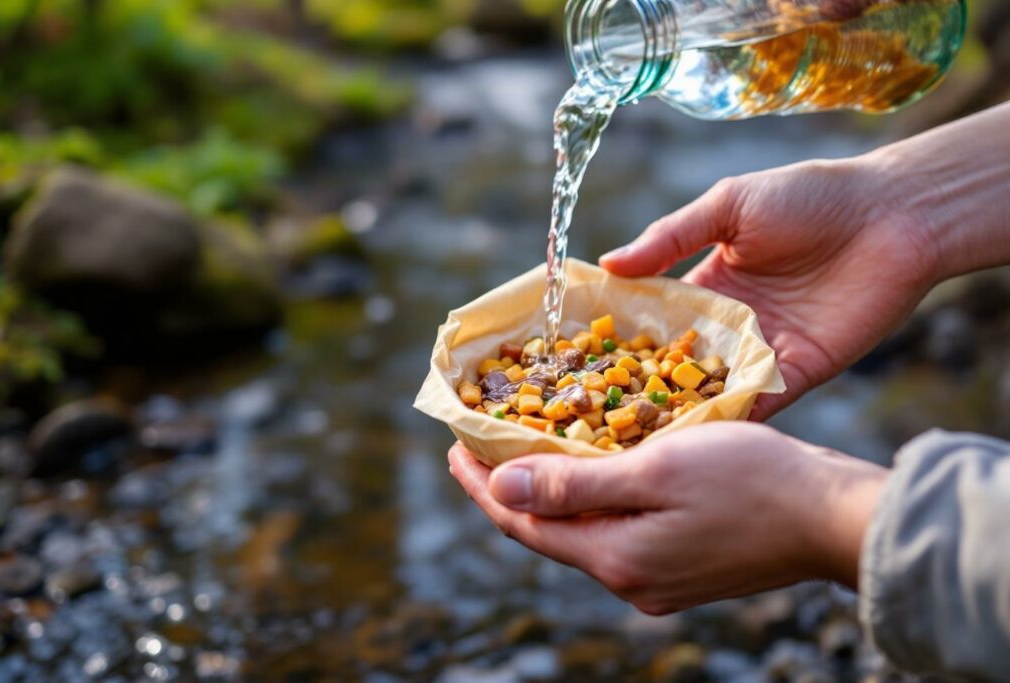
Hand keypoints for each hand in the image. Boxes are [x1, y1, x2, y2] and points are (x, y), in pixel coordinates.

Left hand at [448, 422, 887, 614]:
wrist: (832, 518)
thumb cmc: (750, 480)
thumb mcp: (655, 470)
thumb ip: (575, 486)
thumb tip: (502, 488)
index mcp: (616, 559)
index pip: (523, 524)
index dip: (483, 486)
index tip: (454, 447)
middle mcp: (629, 580)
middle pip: (547, 532)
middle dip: (509, 489)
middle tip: (480, 445)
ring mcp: (657, 580)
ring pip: (581, 532)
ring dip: (550, 494)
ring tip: (526, 452)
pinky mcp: (681, 568)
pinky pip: (615, 532)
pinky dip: (590, 501)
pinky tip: (588, 472)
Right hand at [601, 102, 1009, 420]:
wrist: (893, 214)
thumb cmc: (809, 196)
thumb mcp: (728, 206)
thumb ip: (670, 238)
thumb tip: (608, 265)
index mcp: (707, 285)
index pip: (653, 319)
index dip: (620, 338)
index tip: (578, 361)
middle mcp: (729, 325)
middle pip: (676, 364)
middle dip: (640, 387)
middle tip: (595, 415)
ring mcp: (763, 352)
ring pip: (712, 389)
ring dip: (679, 410)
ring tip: (634, 439)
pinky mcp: (799, 372)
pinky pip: (757, 401)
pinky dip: (730, 419)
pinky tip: (695, 438)